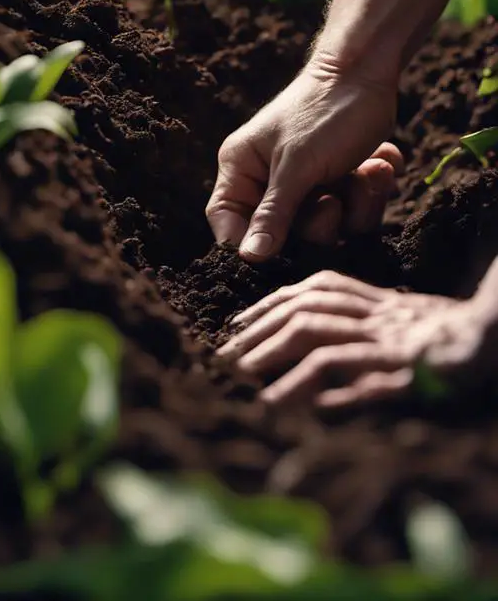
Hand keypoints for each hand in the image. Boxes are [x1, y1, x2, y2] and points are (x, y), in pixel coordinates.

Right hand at [206, 56, 400, 260]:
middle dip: (323, 220)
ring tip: (369, 170)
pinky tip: (380, 161)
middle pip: (287, 234)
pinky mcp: (342, 181)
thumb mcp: (297, 166)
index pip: (226, 221)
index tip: (279, 251)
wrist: (370, 72)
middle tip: (335, 198)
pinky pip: (357, 211)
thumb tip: (248, 258)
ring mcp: (309, 182)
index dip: (249, 241)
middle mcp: (271, 179)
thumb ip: (274, 214)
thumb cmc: (324, 111)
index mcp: (242, 167)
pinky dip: (374, 188)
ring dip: (357, 202)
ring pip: (329, 227)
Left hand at [218, 271, 492, 408]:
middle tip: (226, 360)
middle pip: (309, 316)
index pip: (313, 291)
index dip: (270, 304)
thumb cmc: (447, 336)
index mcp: (375, 302)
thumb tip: (311, 352)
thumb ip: (359, 324)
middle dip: (262, 335)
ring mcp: (394, 344)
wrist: (495, 336)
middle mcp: (379, 317)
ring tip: (252, 390)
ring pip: (327, 346)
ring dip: (284, 367)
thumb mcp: (400, 321)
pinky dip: (332, 389)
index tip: (236, 324)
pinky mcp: (412, 372)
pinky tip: (304, 406)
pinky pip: (366, 379)